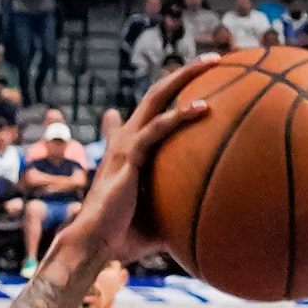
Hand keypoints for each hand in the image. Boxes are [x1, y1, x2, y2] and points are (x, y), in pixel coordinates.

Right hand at [62, 55, 216, 264]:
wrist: (94, 246)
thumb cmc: (123, 238)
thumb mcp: (157, 217)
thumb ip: (177, 207)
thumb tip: (206, 216)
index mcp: (128, 151)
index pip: (145, 116)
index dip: (165, 98)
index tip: (190, 87)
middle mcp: (125, 140)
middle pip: (156, 95)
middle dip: (183, 74)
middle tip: (211, 61)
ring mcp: (126, 146)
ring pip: (157, 98)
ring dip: (184, 77)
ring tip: (213, 63)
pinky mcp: (129, 158)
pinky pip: (158, 129)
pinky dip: (180, 116)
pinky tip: (204, 107)